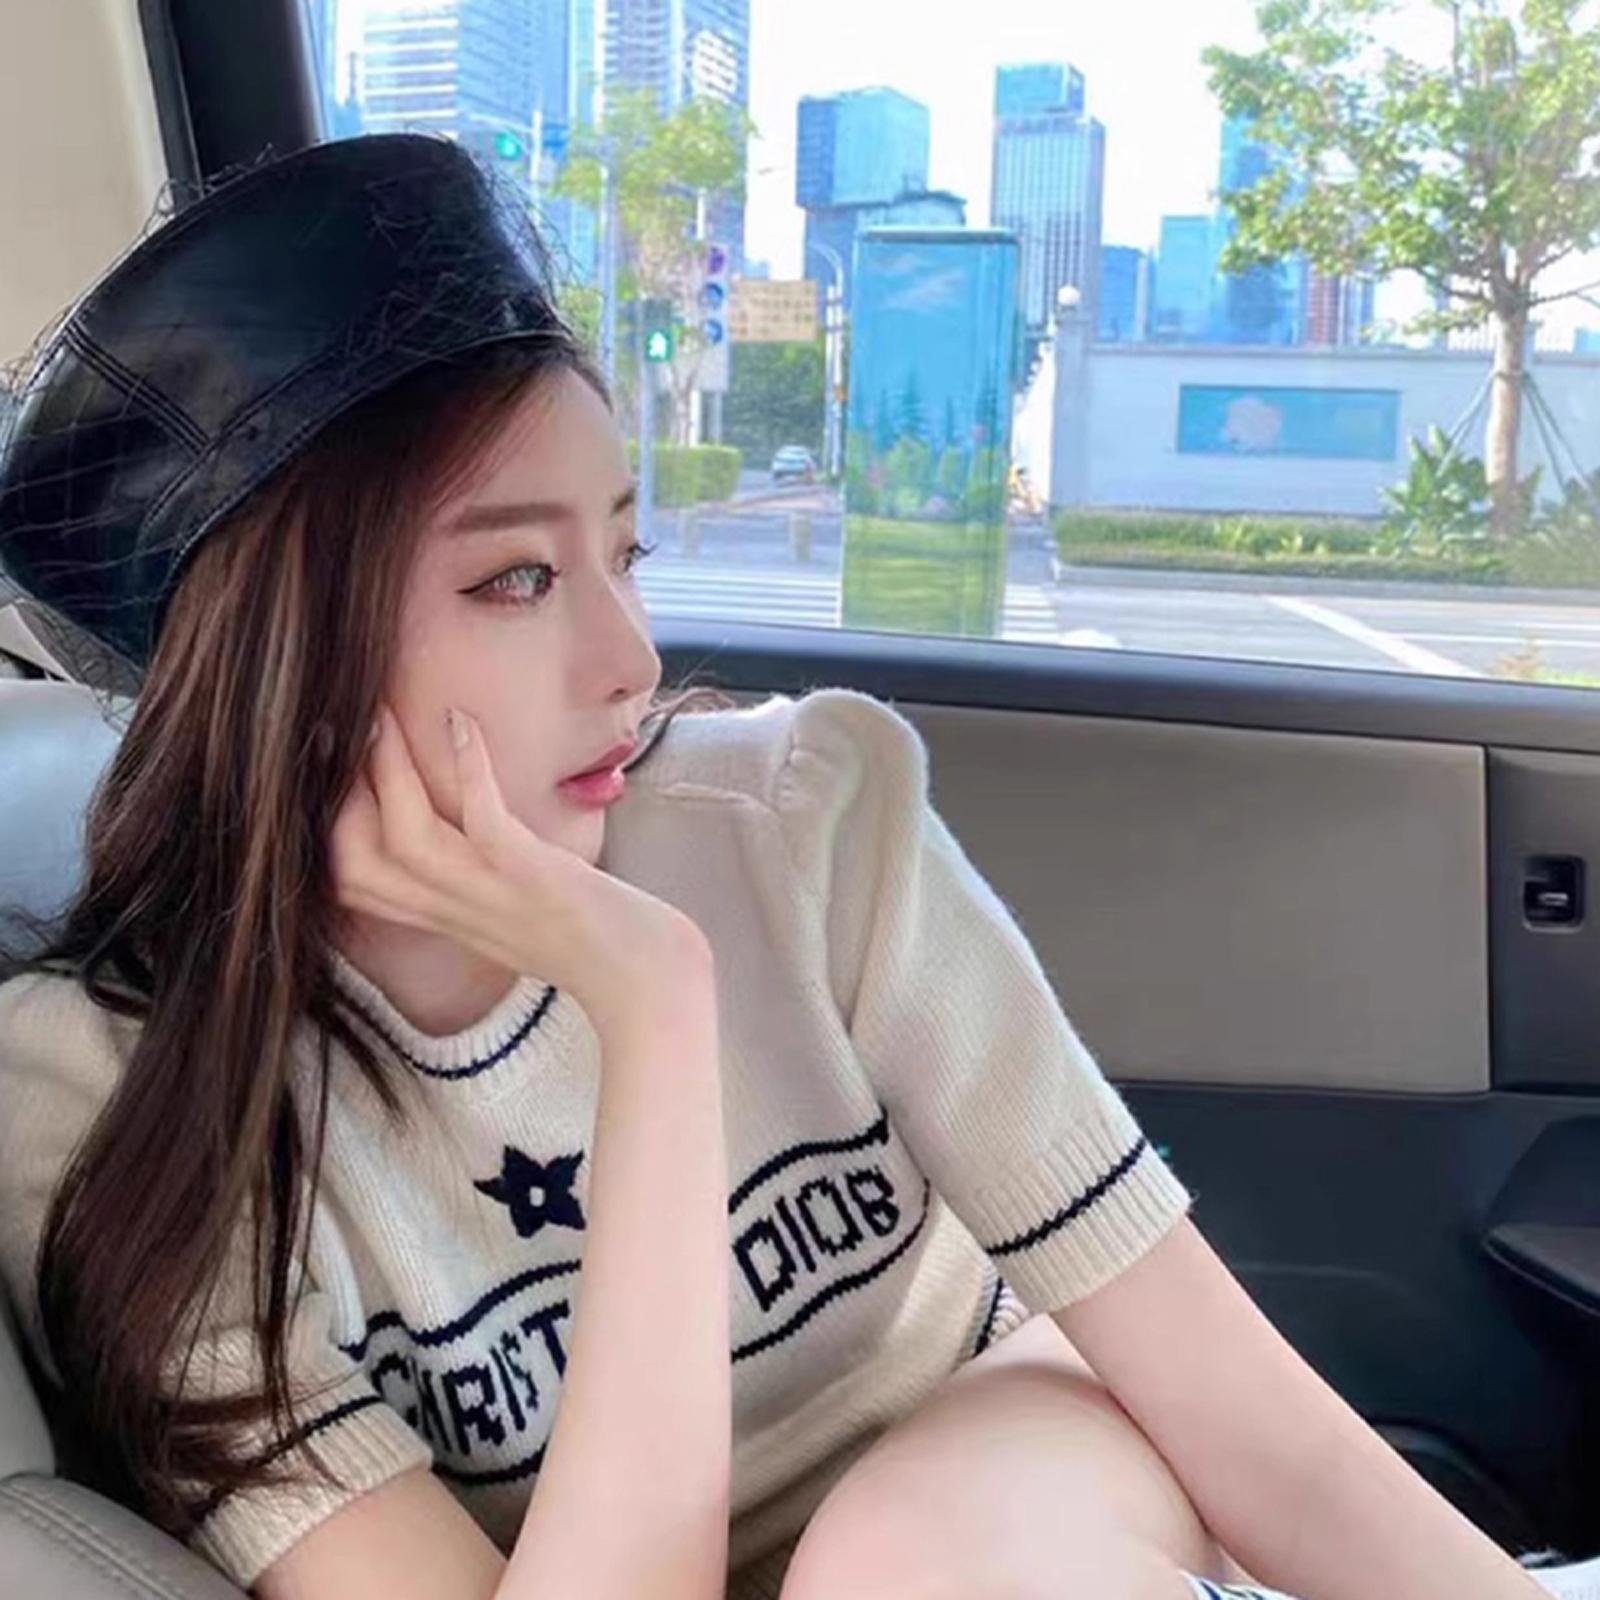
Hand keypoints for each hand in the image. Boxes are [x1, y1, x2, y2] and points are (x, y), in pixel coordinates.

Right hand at [329, 705, 713, 1040]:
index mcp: (448, 917)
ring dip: (386, 770)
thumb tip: (465, 823)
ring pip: (405, 837)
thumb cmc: (596, 938)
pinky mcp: (533, 878)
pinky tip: (460, 721)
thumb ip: (480, 878)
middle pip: (355, 862)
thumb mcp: (517, 909)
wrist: (651, 981)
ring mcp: (493, 896)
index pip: (352, 883)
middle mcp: (458, 912)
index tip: (330, 770)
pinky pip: (483, 820)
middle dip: (336, 794)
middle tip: (342, 728)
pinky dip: (467, 767)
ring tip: (381, 714)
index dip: (327, 826)